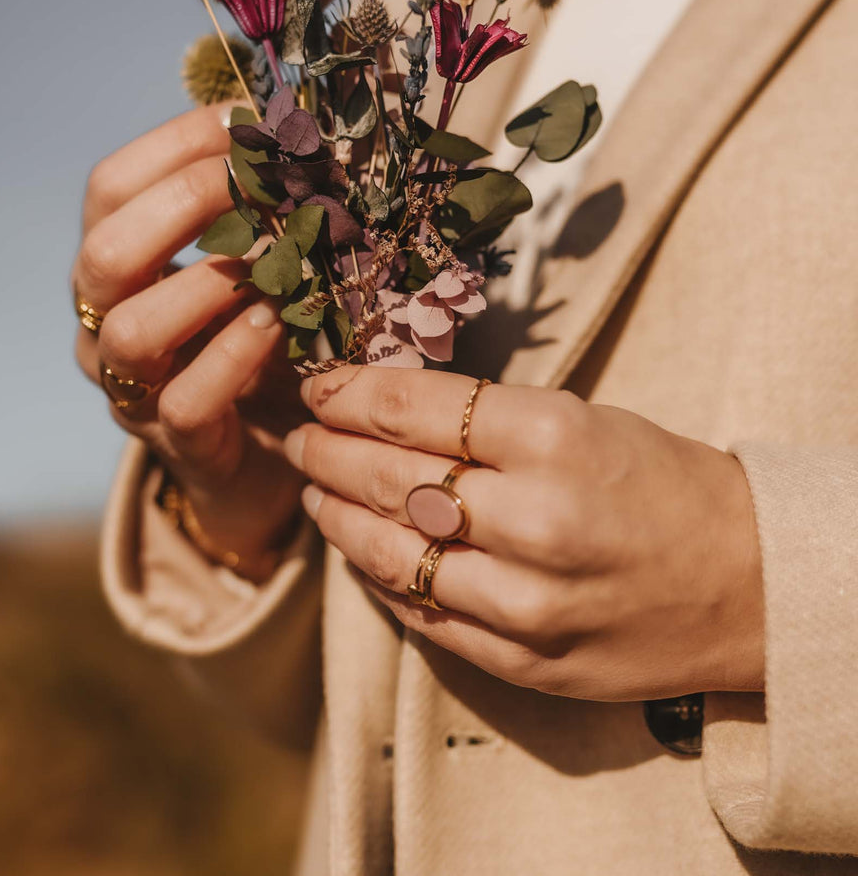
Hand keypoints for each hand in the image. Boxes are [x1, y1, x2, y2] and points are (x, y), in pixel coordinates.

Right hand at [73, 103, 304, 579]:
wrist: (265, 457)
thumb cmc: (257, 347)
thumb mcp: (250, 270)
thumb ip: (255, 214)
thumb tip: (296, 130)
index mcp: (116, 268)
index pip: (110, 189)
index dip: (173, 145)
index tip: (246, 121)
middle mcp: (107, 325)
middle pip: (103, 254)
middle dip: (184, 204)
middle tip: (258, 185)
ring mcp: (136, 391)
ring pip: (133, 333)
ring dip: (211, 283)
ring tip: (277, 260)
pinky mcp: (180, 445)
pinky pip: (187, 402)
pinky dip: (235, 356)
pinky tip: (278, 325)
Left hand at [284, 366, 763, 699]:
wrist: (744, 581)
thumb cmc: (660, 483)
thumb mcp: (581, 419)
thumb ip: (483, 420)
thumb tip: (382, 408)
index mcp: (553, 437)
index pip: (409, 406)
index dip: (346, 392)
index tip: (318, 385)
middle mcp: (532, 520)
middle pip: (387, 477)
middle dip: (326, 450)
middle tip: (301, 437)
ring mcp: (523, 602)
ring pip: (387, 552)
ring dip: (336, 516)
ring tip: (314, 490)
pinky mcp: (521, 660)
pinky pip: (419, 614)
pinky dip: (377, 577)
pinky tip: (358, 549)